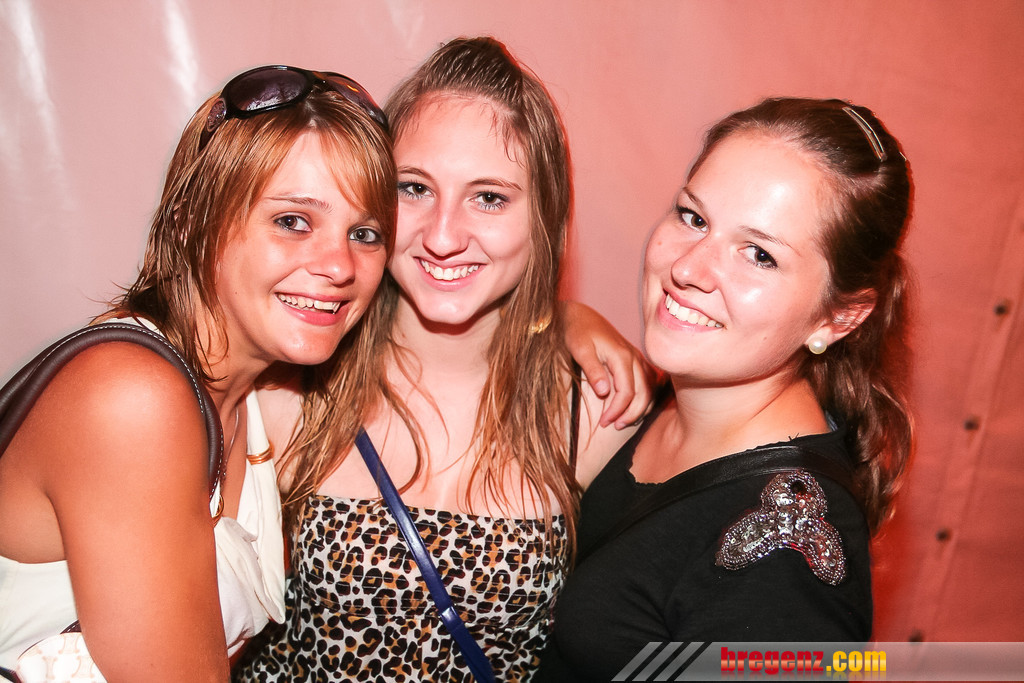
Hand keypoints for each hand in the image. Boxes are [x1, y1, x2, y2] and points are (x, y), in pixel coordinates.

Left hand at [561, 301, 657, 427]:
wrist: (581, 316)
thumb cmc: (578, 332)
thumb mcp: (580, 350)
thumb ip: (593, 370)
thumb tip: (604, 392)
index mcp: (622, 356)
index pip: (627, 392)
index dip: (617, 411)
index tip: (604, 423)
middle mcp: (634, 357)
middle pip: (644, 393)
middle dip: (631, 414)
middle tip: (613, 426)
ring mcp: (637, 358)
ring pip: (650, 389)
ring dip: (640, 408)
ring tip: (622, 422)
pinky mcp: (636, 360)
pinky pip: (649, 383)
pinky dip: (644, 398)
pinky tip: (632, 408)